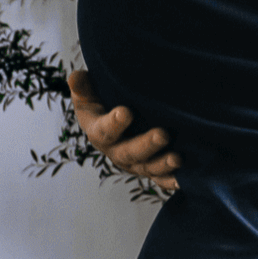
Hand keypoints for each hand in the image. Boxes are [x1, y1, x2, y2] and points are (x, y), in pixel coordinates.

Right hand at [69, 70, 179, 192]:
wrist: (118, 116)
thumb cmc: (102, 101)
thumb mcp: (88, 93)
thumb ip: (83, 86)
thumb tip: (75, 77)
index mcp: (98, 132)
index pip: (103, 130)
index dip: (114, 123)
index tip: (126, 112)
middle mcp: (115, 151)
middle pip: (129, 152)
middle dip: (146, 145)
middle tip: (163, 134)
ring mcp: (134, 162)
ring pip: (147, 167)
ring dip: (162, 164)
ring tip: (177, 158)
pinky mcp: (150, 168)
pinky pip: (160, 178)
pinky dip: (171, 181)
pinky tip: (183, 180)